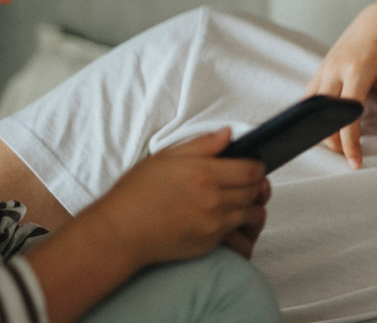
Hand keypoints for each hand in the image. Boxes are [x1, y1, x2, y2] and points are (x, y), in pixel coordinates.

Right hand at [78, 128, 269, 266]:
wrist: (120, 232)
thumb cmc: (137, 192)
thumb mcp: (166, 157)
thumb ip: (203, 144)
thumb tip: (229, 133)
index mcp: (203, 174)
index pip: (252, 169)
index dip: (257, 165)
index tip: (252, 164)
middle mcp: (213, 199)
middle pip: (255, 190)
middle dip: (255, 183)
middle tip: (245, 180)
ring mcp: (213, 223)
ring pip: (252, 211)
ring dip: (250, 203)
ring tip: (238, 198)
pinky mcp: (211, 242)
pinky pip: (237, 229)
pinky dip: (238, 221)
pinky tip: (225, 214)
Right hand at [308, 0, 376, 167]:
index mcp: (357, 70)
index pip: (347, 116)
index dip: (350, 143)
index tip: (355, 163)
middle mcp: (334, 69)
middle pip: (324, 116)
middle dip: (334, 141)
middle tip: (349, 157)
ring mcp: (323, 68)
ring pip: (311, 109)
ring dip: (321, 129)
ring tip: (338, 145)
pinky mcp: (319, 68)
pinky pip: (309, 97)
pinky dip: (314, 115)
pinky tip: (323, 126)